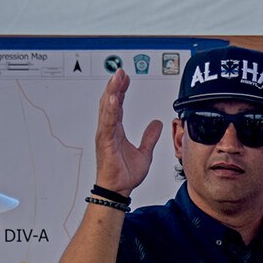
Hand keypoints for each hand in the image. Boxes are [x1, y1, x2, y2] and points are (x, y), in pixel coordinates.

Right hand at [95, 69, 163, 195]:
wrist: (118, 190)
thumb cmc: (124, 175)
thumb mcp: (145, 152)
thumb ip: (150, 137)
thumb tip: (157, 124)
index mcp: (116, 131)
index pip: (118, 105)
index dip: (121, 90)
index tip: (126, 77)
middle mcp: (108, 130)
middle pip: (110, 102)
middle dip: (115, 85)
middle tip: (120, 71)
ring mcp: (105, 135)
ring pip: (107, 108)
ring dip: (112, 92)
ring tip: (116, 78)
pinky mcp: (104, 142)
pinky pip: (107, 123)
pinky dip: (110, 110)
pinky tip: (114, 99)